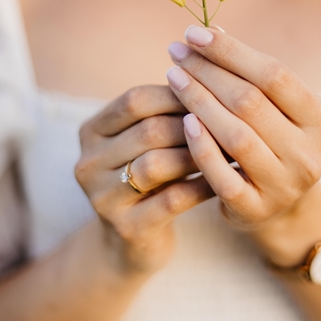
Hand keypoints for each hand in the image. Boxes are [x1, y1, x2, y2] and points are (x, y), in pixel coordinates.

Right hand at [76, 86, 214, 273]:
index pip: (134, 100)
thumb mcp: (142, 144)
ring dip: (198, 155)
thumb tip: (209, 75)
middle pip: (148, 130)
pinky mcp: (125, 227)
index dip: (176, 93)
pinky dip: (202, 186)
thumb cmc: (147, 179)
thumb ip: (162, 114)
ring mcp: (102, 196)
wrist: (129, 244)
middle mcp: (88, 161)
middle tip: (232, 120)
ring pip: (157, 164)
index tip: (215, 91)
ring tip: (230, 149)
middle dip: (193, 124)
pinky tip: (225, 180)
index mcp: (90, 132)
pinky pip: (172, 200)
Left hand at [165, 26, 320, 234]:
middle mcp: (310, 154)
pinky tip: (182, 121)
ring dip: (199, 101)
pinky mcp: (255, 210)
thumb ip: (245, 74)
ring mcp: (284, 185)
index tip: (193, 33)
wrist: (275, 207)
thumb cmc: (267, 142)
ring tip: (172, 77)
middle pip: (250, 102)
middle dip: (207, 71)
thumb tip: (208, 30)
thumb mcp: (269, 109)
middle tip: (175, 52)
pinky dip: (201, 146)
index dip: (231, 51)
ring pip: (236, 136)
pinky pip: (222, 176)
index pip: (274, 74)